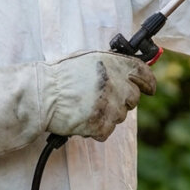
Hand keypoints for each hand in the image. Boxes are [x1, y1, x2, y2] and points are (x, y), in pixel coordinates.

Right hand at [39, 51, 156, 140]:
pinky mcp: (100, 123)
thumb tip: (128, 71)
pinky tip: (82, 119)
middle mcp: (116, 83)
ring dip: (107, 115)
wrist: (40, 94)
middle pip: (133, 98)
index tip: (149, 89)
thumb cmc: (60, 76)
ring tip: (85, 107)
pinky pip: (106, 131)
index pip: (143, 73)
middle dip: (121, 101)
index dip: (148, 82)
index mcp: (114, 64)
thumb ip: (111, 64)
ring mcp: (109, 105)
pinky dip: (96, 129)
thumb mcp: (89, 59)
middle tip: (102, 100)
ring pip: (119, 116)